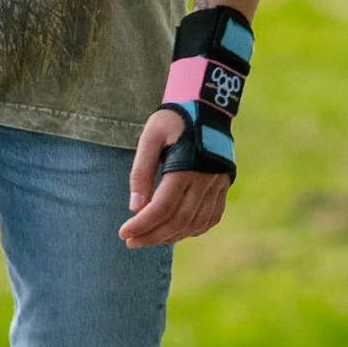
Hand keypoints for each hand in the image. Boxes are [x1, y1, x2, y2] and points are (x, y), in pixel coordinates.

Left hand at [120, 106, 232, 246]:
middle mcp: (205, 179)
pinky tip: (177, 233)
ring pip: (195, 223)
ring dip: (171, 237)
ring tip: (148, 239)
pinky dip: (194, 230)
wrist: (207, 105)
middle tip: (131, 241)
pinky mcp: (224, 184)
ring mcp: (218, 184)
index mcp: (185, 167)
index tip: (123, 233)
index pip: (162, 207)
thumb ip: (141, 171)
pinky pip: (212, 217)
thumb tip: (135, 207)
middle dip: (152, 235)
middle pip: (178, 220)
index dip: (142, 225)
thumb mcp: (150, 137)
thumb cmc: (173, 119)